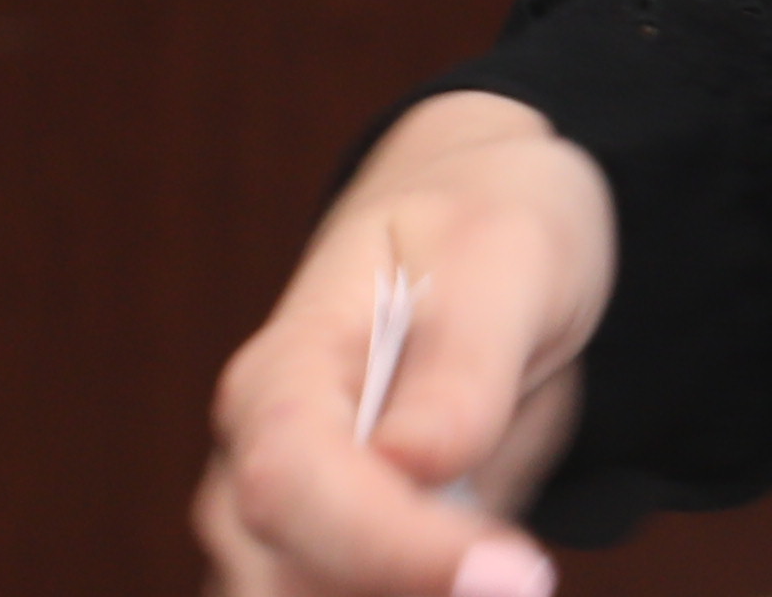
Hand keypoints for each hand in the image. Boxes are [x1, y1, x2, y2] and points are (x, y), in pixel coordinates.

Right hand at [191, 90, 615, 596]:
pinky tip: (484, 564)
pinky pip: (353, 596)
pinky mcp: (327, 560)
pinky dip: (419, 591)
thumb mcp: (509, 256)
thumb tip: (414, 463)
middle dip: (405, 588)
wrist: (476, 212)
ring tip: (505, 557)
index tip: (512, 571)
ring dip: (411, 590)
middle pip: (290, 583)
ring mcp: (279, 523)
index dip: (390, 548)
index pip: (291, 488)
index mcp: (281, 375)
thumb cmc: (485, 222)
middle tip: (519, 571)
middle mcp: (252, 463)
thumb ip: (465, 364)